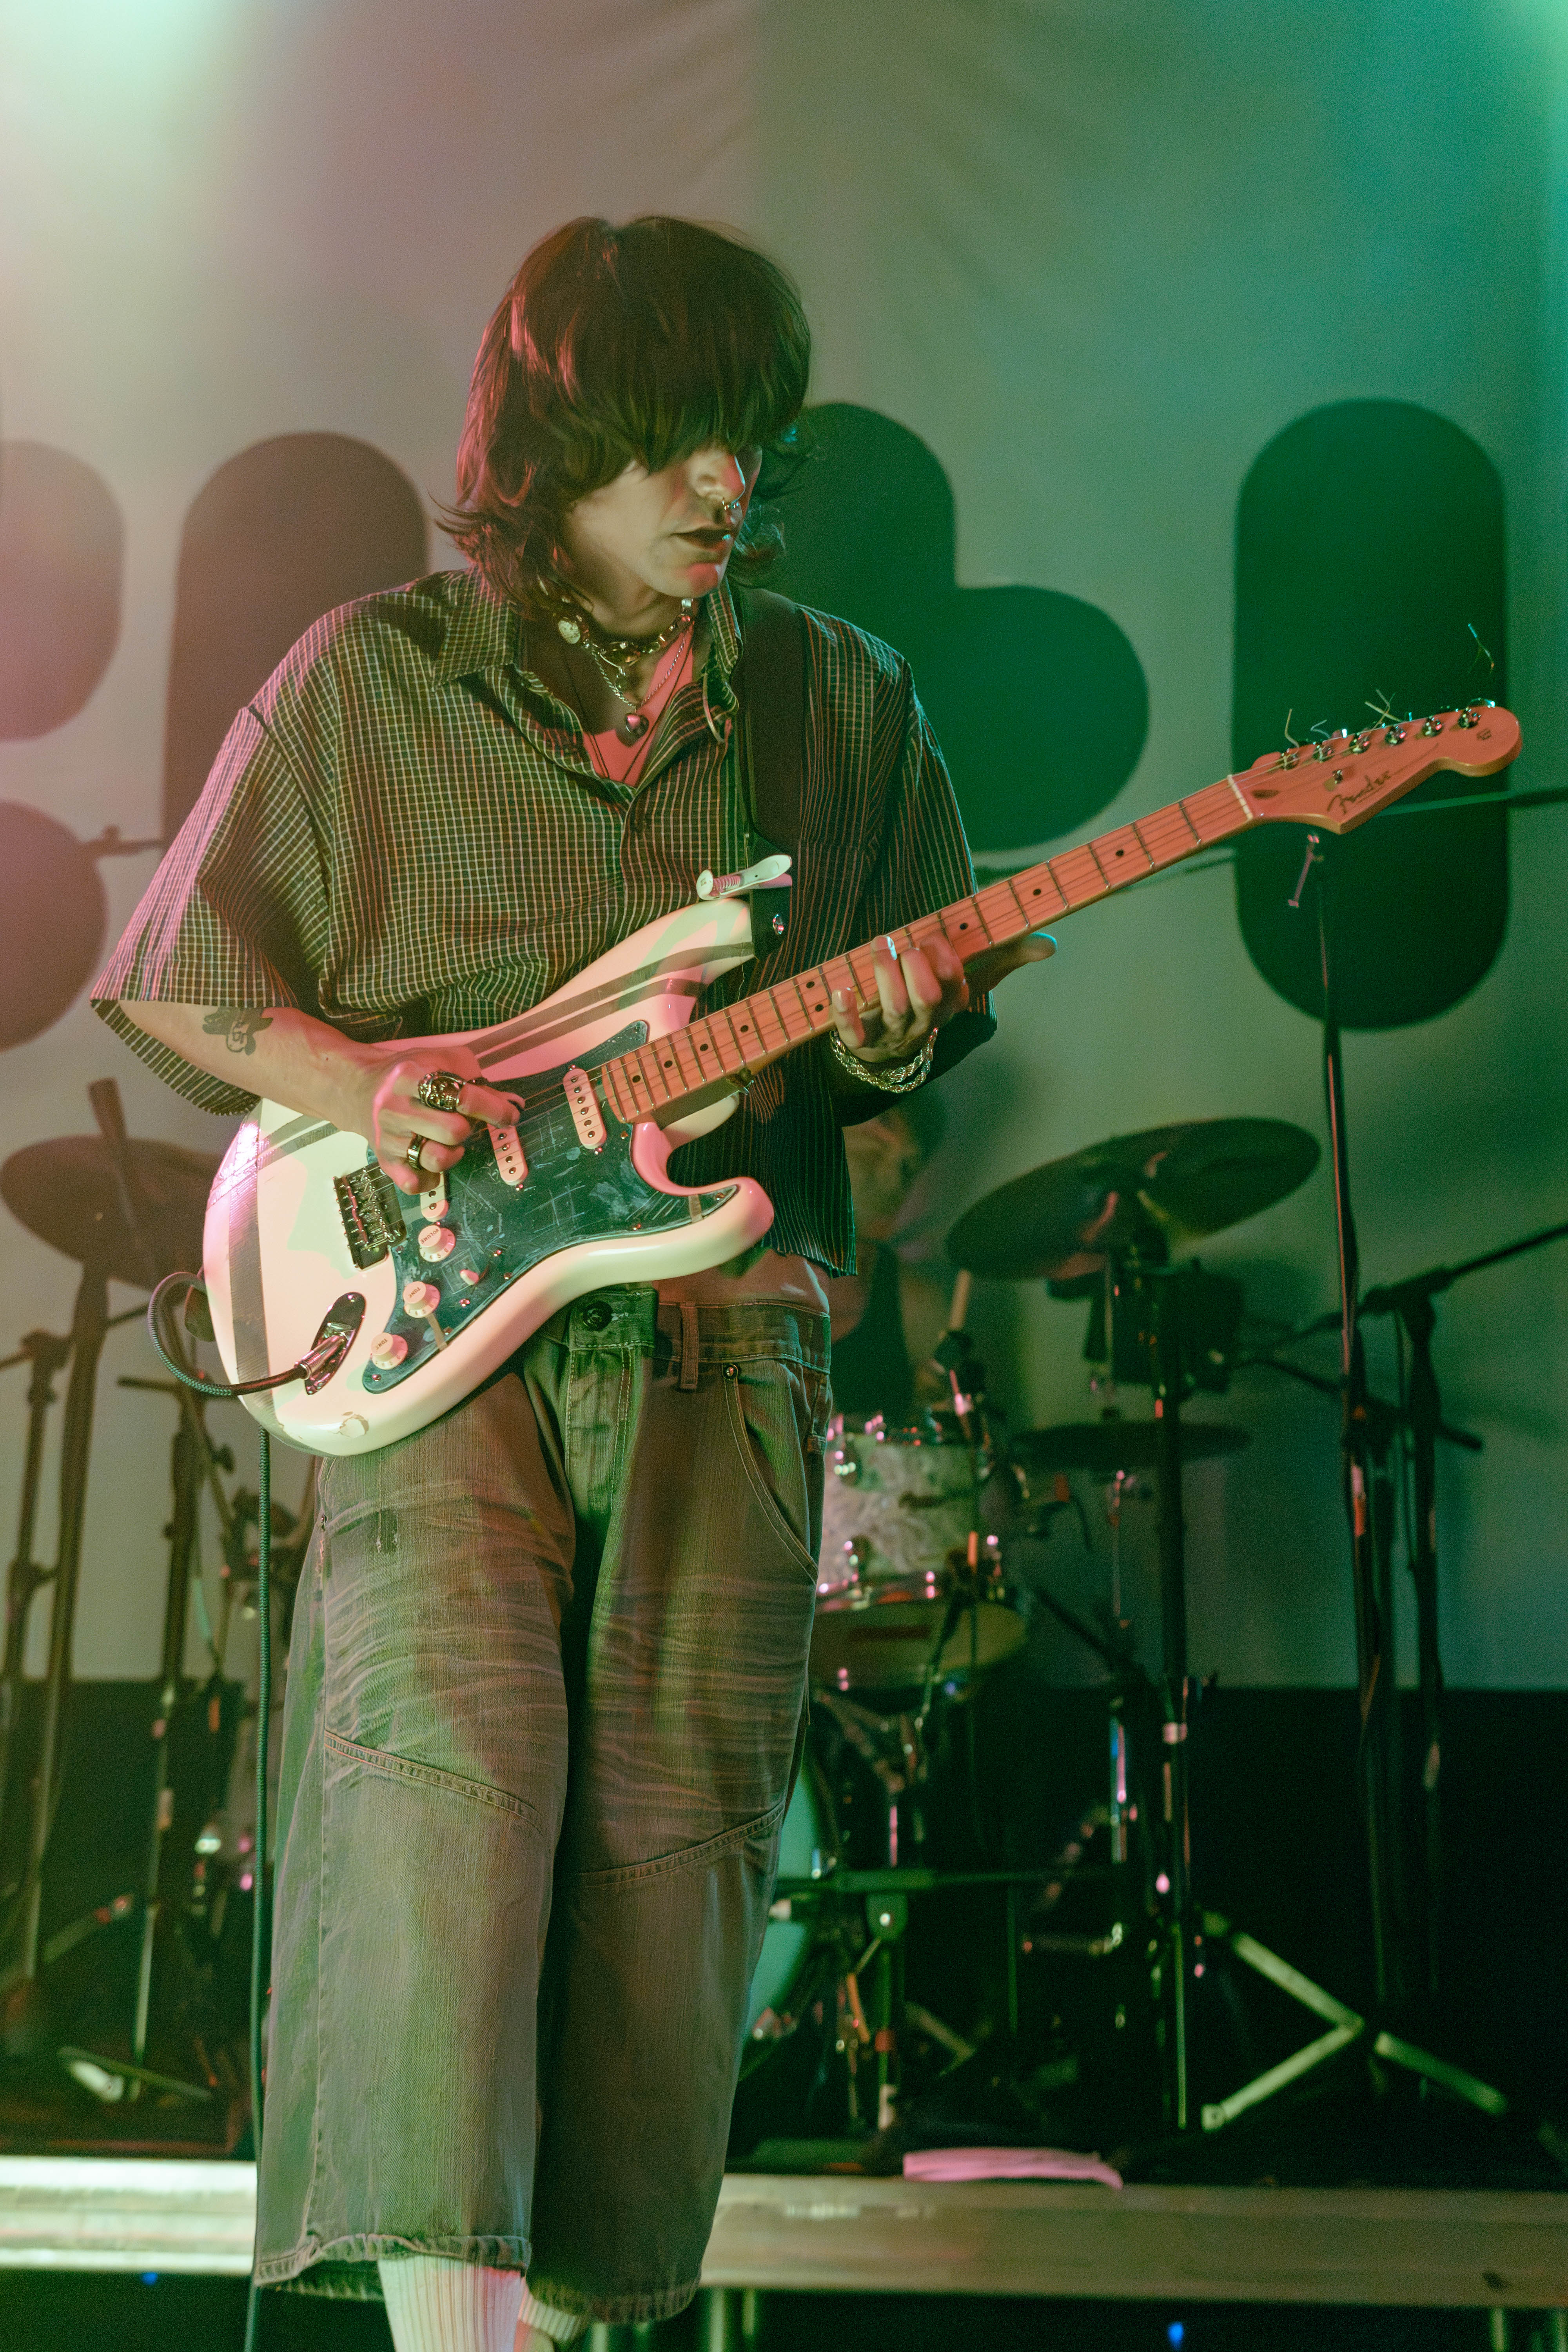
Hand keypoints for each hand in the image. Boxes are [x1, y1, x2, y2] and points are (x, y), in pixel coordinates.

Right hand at [353, 1052, 522, 1194]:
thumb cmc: (412, 1072)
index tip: (508, 1115)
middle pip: (454, 1131)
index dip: (495, 1109)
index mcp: (411, 1075)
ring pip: (436, 1160)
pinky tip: (431, 1161)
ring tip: (447, 1141)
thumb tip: (514, 1106)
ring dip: (453, 1153)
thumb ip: (479, 1081)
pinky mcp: (384, 1159)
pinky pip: (415, 1184)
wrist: (361, 1087)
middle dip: (468, 1128)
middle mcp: (396, 1107)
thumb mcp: (444, 1061)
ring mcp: (388, 1136)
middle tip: (461, 1122)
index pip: (463, 1097)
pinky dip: (431, 1179)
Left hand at [829, 930, 1054, 1067]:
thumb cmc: (932, 998)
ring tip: (878, 946)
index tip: (931, 937)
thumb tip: (1050, 945)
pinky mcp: (861, 1044)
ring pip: (893, 1009)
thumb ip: (1007, 956)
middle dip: (915, 967)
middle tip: (904, 946)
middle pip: (925, 998)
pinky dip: (845, 1012)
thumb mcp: (970, 977)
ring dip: (883, 974)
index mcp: (950, 1004)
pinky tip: (840, 988)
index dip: (944, 959)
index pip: (954, 984)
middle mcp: (924, 1022)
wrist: (888, 1047)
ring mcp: (893, 1036)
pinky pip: (853, 1034)